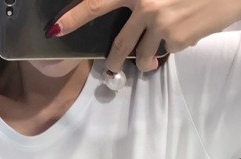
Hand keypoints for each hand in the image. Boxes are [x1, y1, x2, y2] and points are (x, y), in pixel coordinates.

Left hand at [54, 0, 240, 71]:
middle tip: (111, 69)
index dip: (73, 17)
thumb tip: (128, 19)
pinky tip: (185, 33)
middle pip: (119, 43)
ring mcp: (160, 24)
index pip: (96, 3)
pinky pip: (166, 51)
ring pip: (143, 54)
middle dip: (113, 61)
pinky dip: (172, 48)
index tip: (54, 30)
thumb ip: (139, 0)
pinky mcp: (177, 40)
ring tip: (156, 58)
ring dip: (147, 60)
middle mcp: (144, 3)